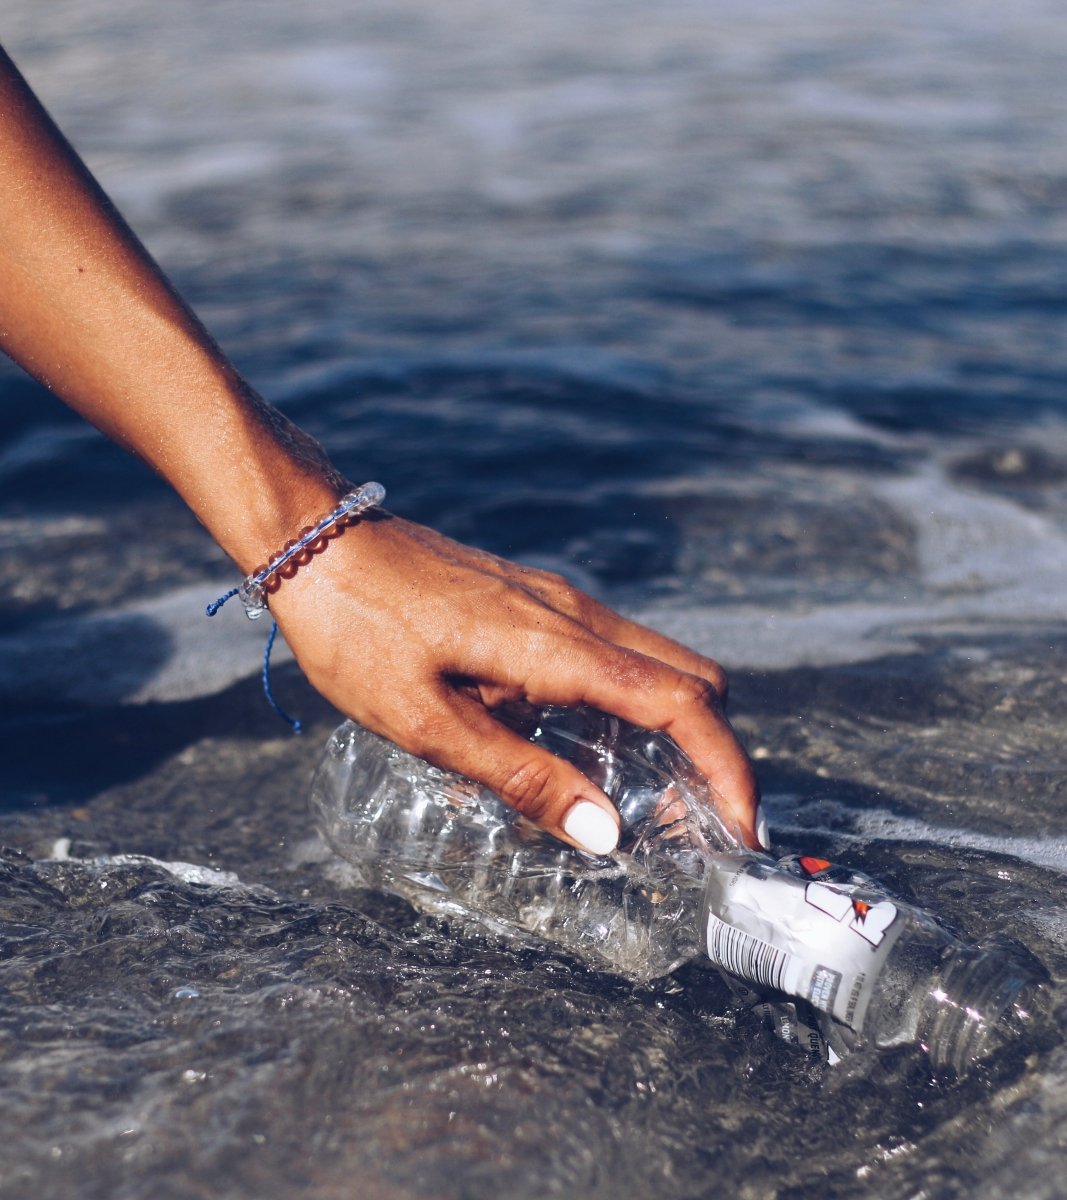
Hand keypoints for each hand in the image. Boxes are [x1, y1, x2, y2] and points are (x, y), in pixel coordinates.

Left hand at [269, 512, 761, 853]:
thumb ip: (521, 775)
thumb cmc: (360, 633)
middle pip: (692, 679)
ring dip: (675, 729)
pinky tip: (588, 749)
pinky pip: (615, 654)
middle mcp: (577, 616)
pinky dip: (633, 705)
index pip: (682, 704)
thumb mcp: (426, 722)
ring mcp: (560, 602)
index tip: (744, 829)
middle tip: (697, 825)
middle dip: (714, 752)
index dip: (728, 769)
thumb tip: (608, 833)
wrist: (320, 543)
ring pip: (658, 663)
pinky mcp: (537, 603)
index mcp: (558, 646)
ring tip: (650, 800)